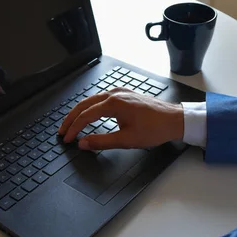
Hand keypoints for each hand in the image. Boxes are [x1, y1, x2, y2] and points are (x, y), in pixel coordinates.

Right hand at [58, 88, 183, 149]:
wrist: (174, 120)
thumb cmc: (155, 128)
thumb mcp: (126, 140)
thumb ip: (102, 142)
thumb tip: (84, 143)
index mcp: (113, 104)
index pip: (85, 116)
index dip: (74, 129)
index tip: (67, 139)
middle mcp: (115, 94)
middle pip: (84, 105)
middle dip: (71, 118)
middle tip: (63, 131)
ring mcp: (120, 92)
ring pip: (92, 100)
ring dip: (80, 112)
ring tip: (72, 123)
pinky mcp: (125, 94)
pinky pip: (102, 98)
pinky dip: (91, 107)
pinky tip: (90, 114)